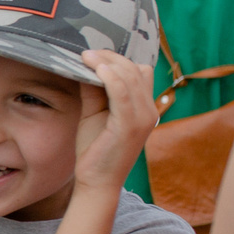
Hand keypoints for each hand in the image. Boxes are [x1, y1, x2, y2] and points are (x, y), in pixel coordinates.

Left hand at [71, 48, 158, 191]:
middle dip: (111, 57)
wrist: (97, 181)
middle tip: (87, 52)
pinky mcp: (129, 126)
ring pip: (131, 78)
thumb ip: (93, 91)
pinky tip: (97, 69)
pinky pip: (123, 93)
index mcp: (144, 107)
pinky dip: (111, 78)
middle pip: (136, 70)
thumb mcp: (94, 113)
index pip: (140, 72)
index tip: (93, 54)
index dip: (118, 60)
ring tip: (86, 56)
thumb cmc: (95, 149)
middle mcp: (149, 110)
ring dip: (108, 63)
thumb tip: (85, 65)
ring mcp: (142, 118)